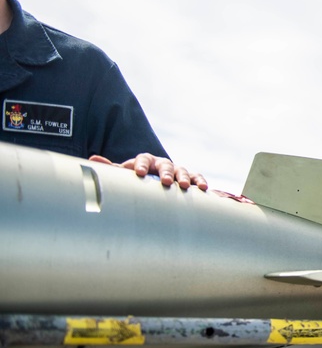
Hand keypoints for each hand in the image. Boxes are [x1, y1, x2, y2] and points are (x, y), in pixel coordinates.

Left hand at [89, 153, 208, 190]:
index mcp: (145, 160)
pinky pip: (197, 177)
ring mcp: (177, 170)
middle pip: (165, 165)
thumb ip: (112, 169)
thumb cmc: (138, 178)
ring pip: (182, 170)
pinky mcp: (190, 177)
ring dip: (184, 177)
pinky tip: (203, 188)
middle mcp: (162, 163)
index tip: (138, 173)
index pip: (143, 159)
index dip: (140, 165)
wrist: (156, 180)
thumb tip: (92, 159)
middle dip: (165, 172)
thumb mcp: (125, 174)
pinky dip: (200, 181)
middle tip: (165, 181)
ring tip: (184, 186)